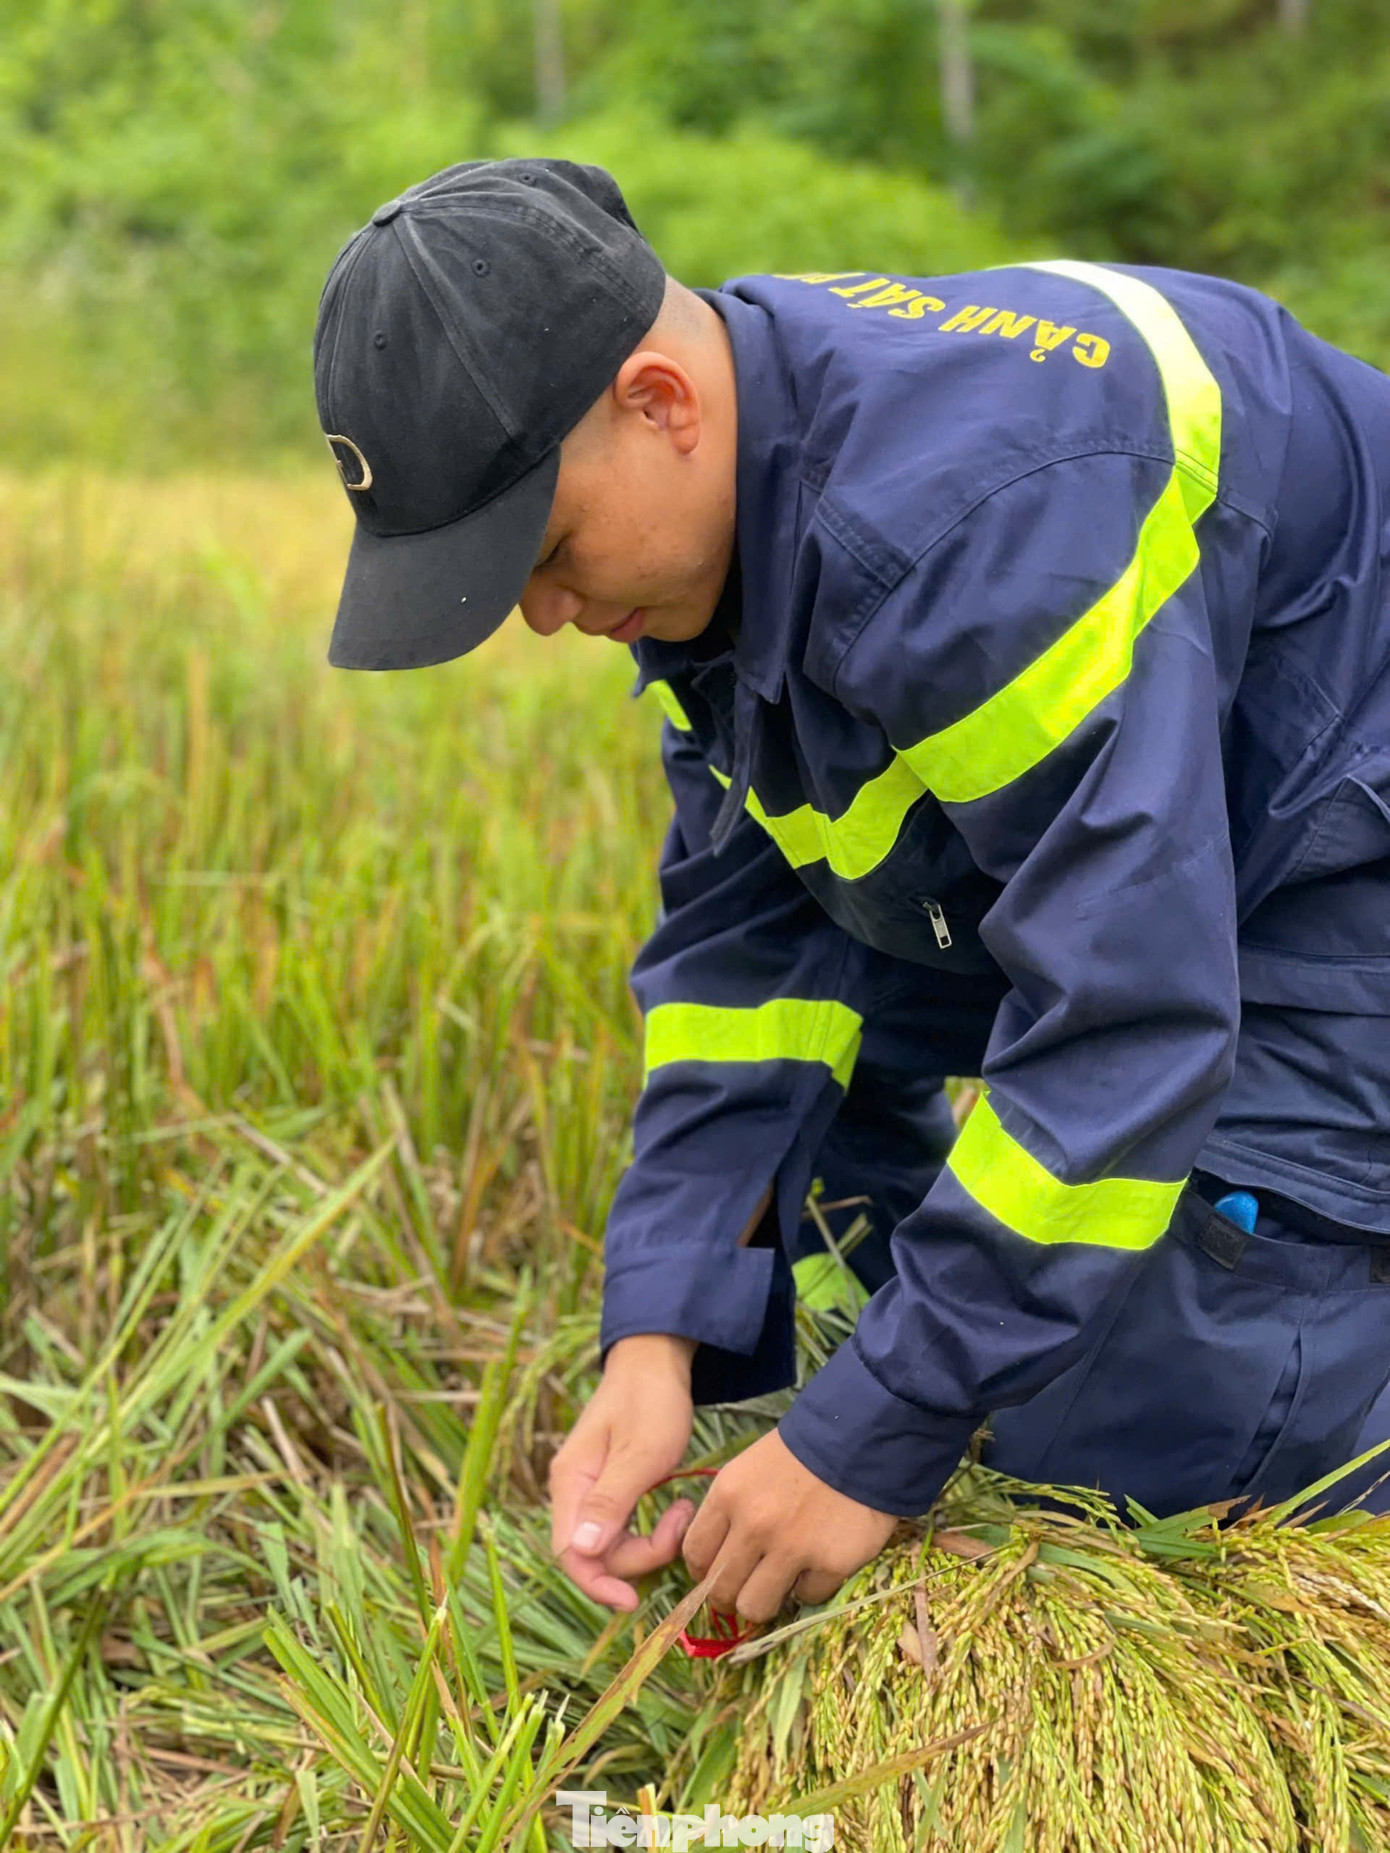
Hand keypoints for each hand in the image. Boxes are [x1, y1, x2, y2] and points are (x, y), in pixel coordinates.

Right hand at [548, 1334, 697, 1611]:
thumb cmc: (650, 1400)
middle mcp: (572, 1489)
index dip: (598, 1584)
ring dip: (648, 1543)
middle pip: (593, 1553)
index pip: (570, 1553)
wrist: (657, 1361)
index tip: (633, 1600)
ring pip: (610, 1544)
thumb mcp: (640, 1452)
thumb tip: (582, 1553)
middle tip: (679, 1524)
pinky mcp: (609, 1487)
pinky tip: (674, 1510)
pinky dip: (649, 1530)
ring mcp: (589, 1488)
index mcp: (570, 1481)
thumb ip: (611, 1502)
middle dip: (638, 1556)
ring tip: (682, 1511)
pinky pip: (621, 1527)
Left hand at [680, 1428, 898, 1623]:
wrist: (861, 1440)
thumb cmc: (801, 1454)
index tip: (715, 1575)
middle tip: (746, 1590)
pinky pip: (806, 1598)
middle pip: (720, 1590)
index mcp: (728, 1494)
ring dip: (766, 1600)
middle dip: (729, 1598)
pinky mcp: (829, 1564)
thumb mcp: (749, 1469)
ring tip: (779, 1584)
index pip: (694, 1554)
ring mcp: (791, 1547)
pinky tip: (818, 1563)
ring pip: (755, 1607)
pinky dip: (811, 1586)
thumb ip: (729, 1510)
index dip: (703, 1573)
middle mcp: (753, 1525)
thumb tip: (713, 1558)